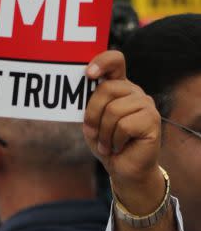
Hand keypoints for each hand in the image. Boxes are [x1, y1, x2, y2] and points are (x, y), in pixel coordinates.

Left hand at [83, 49, 163, 213]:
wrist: (124, 170)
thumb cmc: (105, 142)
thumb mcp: (91, 120)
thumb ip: (88, 102)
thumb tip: (79, 85)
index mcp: (119, 86)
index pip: (115, 60)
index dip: (102, 61)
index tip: (88, 74)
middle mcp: (134, 91)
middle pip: (107, 88)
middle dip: (92, 113)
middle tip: (91, 132)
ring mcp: (146, 104)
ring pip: (114, 110)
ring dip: (103, 132)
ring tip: (106, 143)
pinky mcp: (152, 121)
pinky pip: (124, 125)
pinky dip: (115, 140)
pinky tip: (118, 147)